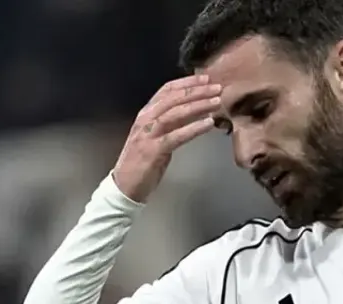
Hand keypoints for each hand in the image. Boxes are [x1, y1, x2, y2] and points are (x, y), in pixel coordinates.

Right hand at [113, 76, 220, 202]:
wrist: (125, 186)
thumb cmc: (142, 162)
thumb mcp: (156, 136)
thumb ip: (170, 123)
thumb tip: (195, 111)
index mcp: (146, 114)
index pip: (166, 90)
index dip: (187, 82)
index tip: (205, 78)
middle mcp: (146, 120)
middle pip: (173, 98)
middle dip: (197, 91)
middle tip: (217, 87)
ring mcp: (148, 134)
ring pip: (175, 113)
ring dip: (198, 106)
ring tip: (216, 102)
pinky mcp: (154, 150)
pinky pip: (177, 135)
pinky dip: (194, 128)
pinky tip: (209, 124)